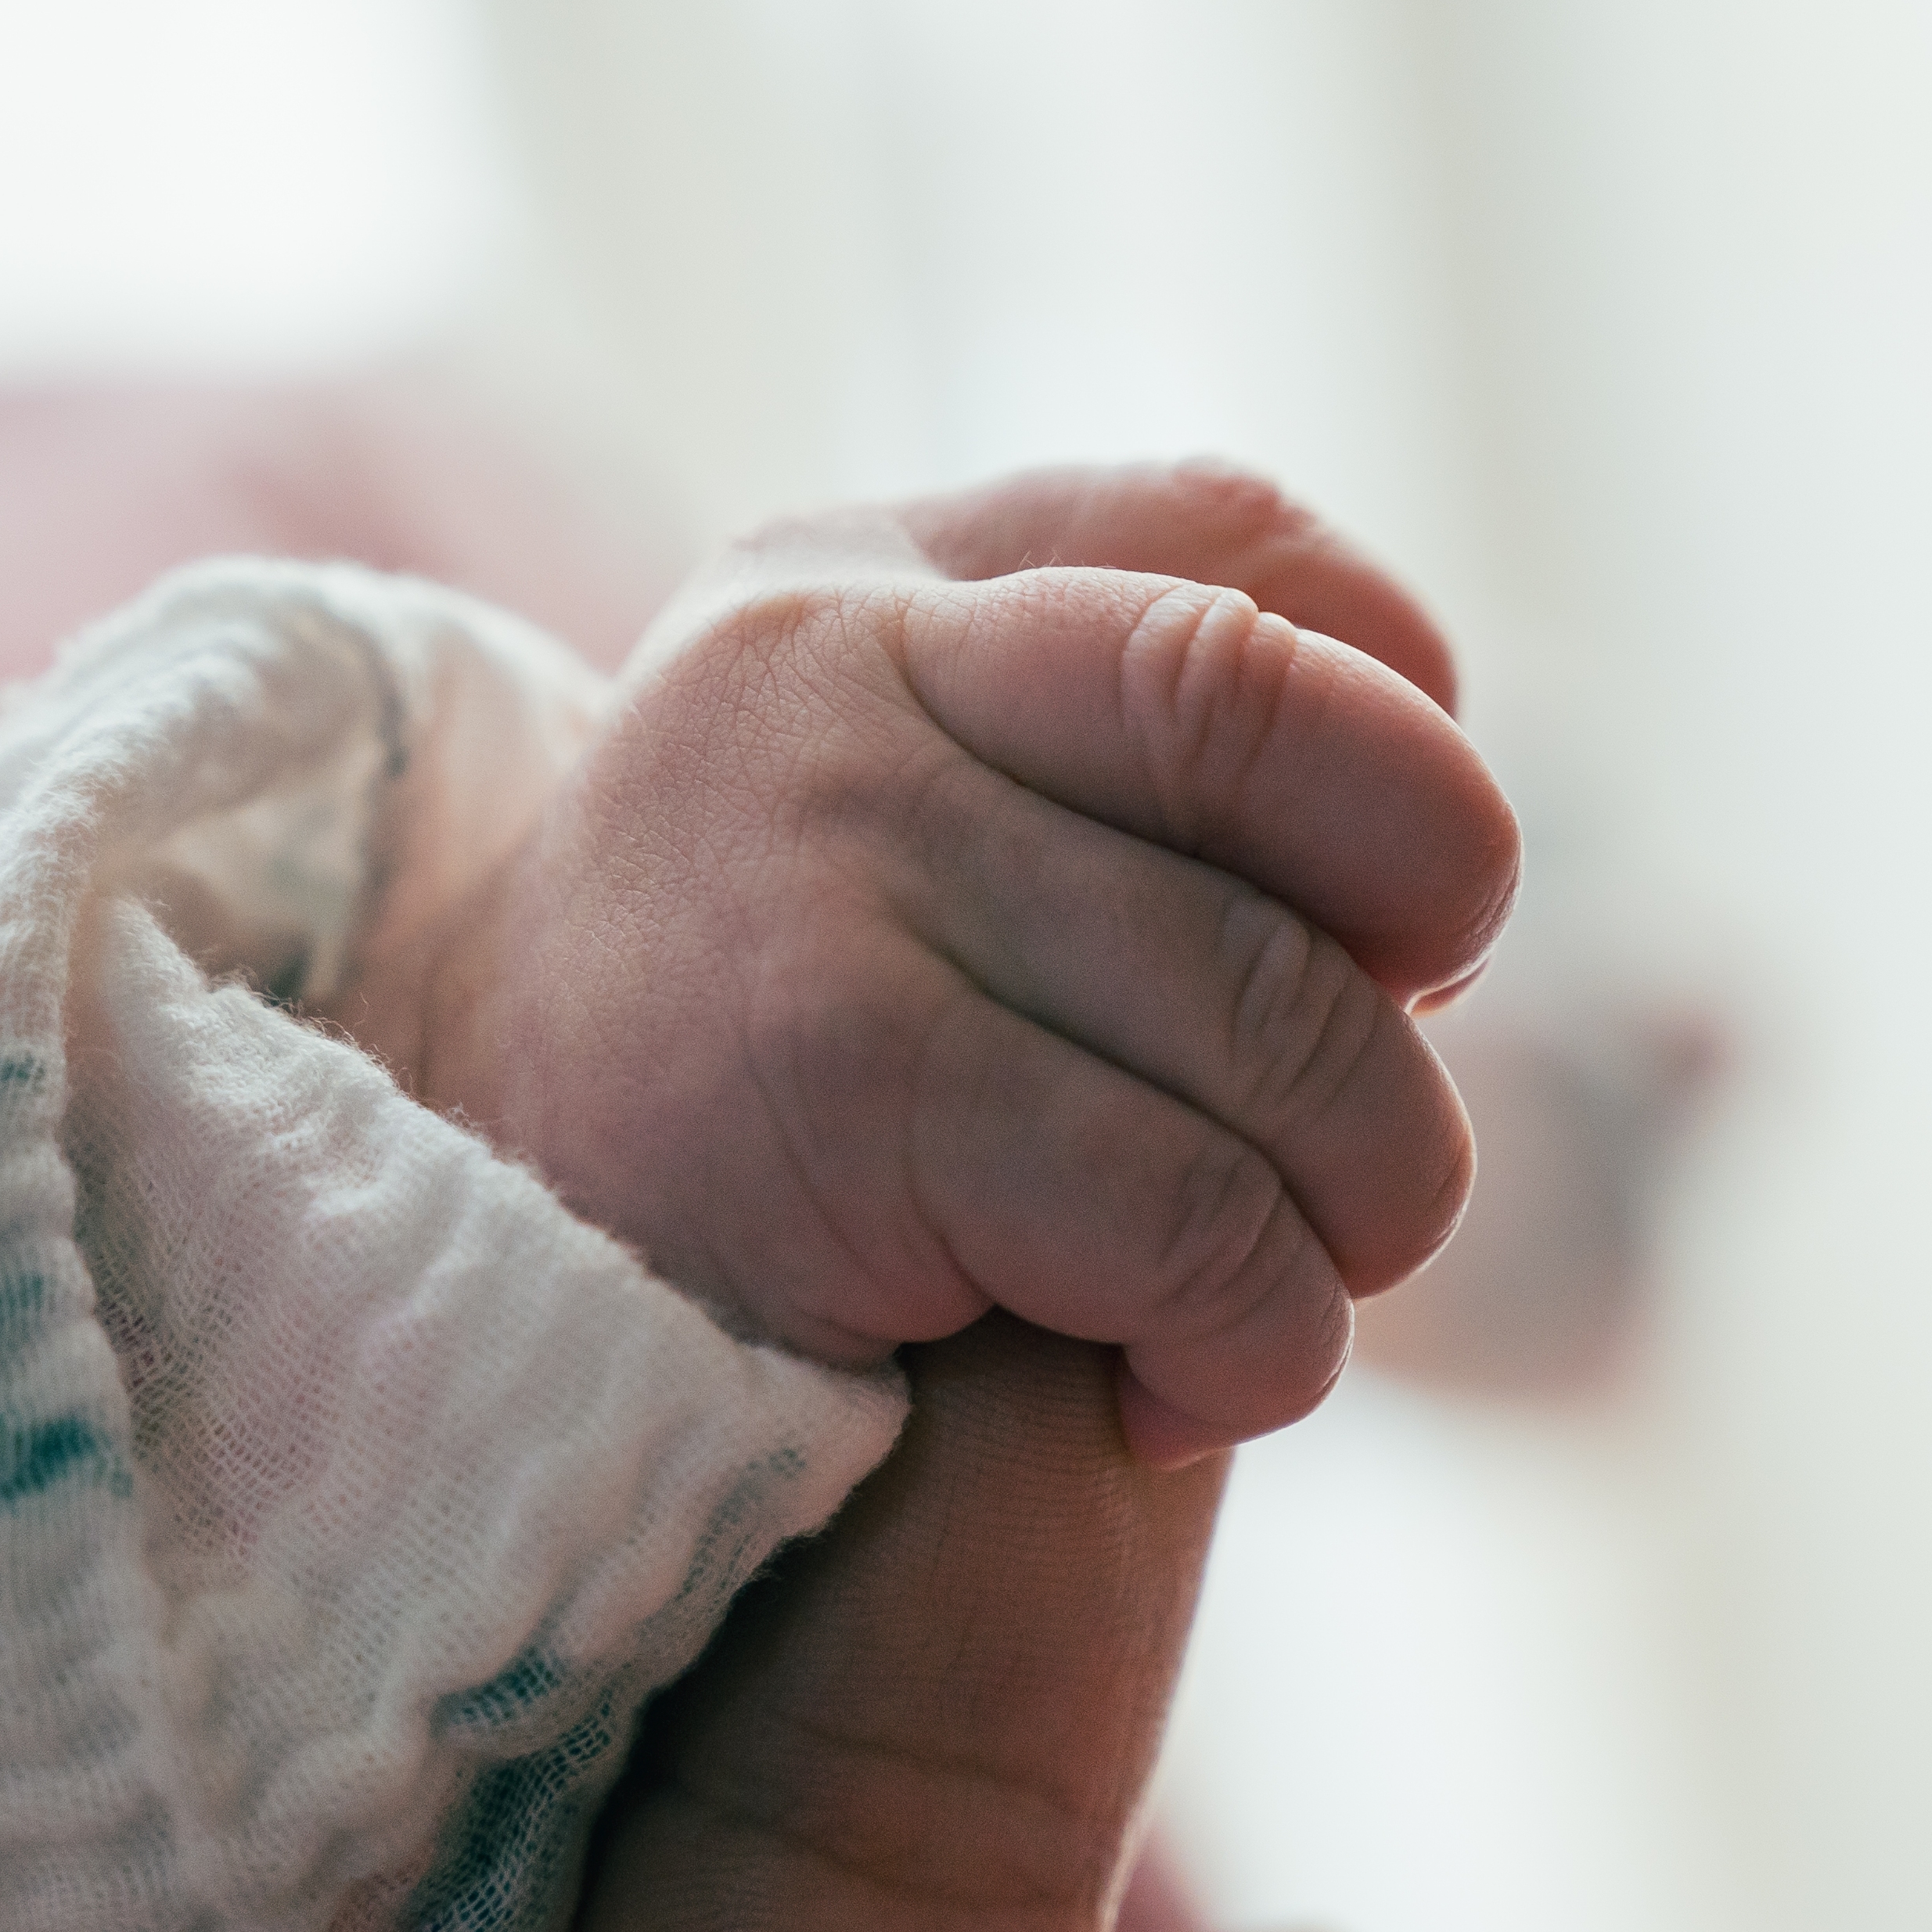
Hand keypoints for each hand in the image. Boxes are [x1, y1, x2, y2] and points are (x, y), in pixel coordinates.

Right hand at [393, 463, 1521, 1463]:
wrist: (475, 1305)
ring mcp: (835, 856)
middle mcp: (842, 666)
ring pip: (1294, 1019)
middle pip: (1301, 726)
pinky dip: (1258, 1344)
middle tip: (1366, 1097)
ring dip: (1357, 1212)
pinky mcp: (844, 1078)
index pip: (1239, 538)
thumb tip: (1456, 866)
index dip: (1399, 728)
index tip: (1382, 916)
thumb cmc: (761, 1100)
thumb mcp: (898, 844)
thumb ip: (1113, 776)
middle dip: (1434, 925)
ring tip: (1258, 1296)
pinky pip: (1205, 1215)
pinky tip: (1175, 1392)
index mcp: (870, 583)